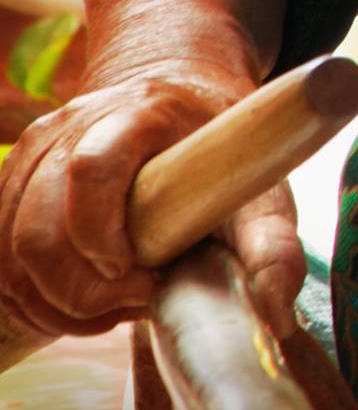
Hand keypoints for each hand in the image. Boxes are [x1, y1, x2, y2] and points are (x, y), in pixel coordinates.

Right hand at [0, 65, 299, 336]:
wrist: (182, 95)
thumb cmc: (225, 149)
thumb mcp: (264, 186)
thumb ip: (273, 246)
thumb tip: (278, 314)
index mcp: (144, 112)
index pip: (92, 168)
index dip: (100, 234)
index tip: (138, 273)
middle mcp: (76, 123)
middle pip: (38, 227)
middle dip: (79, 290)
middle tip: (133, 302)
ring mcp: (37, 148)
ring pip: (11, 247)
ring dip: (55, 300)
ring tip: (114, 305)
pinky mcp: (15, 175)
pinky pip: (0, 250)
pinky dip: (34, 292)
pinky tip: (83, 299)